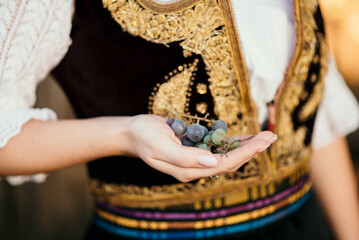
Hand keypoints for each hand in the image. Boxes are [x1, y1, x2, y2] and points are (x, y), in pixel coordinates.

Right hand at [123, 114, 276, 181]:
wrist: (133, 133)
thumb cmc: (144, 137)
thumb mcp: (160, 145)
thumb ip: (185, 156)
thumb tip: (212, 161)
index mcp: (188, 170)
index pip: (224, 164)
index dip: (245, 153)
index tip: (263, 141)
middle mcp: (195, 167)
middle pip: (230, 161)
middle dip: (252, 150)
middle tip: (271, 136)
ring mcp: (196, 158)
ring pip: (227, 155)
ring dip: (246, 146)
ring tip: (265, 136)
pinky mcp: (195, 148)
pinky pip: (218, 147)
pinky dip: (233, 141)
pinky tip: (246, 136)